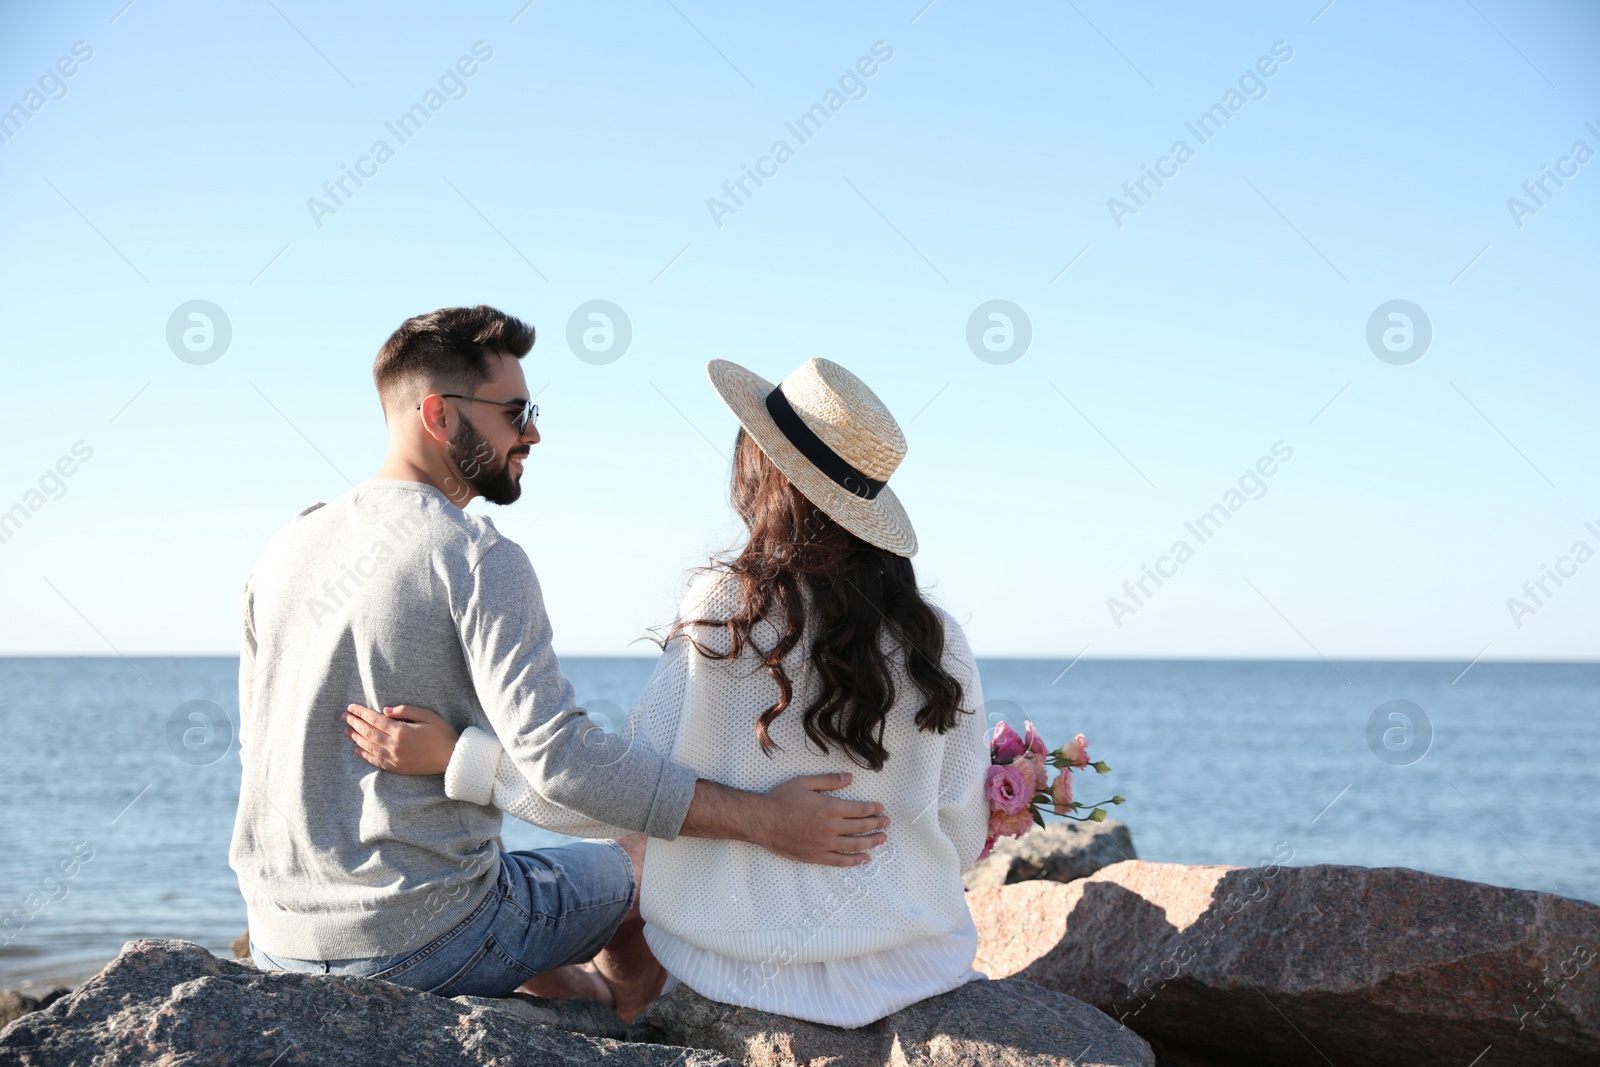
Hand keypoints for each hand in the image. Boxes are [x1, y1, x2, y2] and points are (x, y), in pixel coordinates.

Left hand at [343, 703, 458, 774]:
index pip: (375, 720)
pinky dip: (364, 755)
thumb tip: (385, 711)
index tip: (352, 707)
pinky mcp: (397, 767)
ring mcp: (394, 758)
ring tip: (346, 730)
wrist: (452, 758)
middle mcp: (394, 746)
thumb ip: (406, 710)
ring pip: (369, 747)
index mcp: (401, 731)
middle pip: (368, 733)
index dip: (362, 713)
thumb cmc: (442, 734)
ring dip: (356, 738)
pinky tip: (357, 749)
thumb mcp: (428, 715)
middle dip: (355, 723)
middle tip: (344, 716)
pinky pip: (376, 761)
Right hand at [755, 773, 888, 866]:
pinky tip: (864, 859)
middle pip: (861, 827)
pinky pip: (840, 861)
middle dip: (877, 824)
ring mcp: (825, 844)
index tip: (881, 808)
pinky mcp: (816, 856)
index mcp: (830, 808)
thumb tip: (849, 778)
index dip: (873, 809)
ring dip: (871, 842)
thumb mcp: (805, 783)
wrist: (762, 821)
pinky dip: (854, 861)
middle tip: (886, 823)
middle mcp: (831, 827)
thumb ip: (829, 781)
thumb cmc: (781, 799)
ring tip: (882, 839)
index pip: (860, 809)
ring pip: (855, 845)